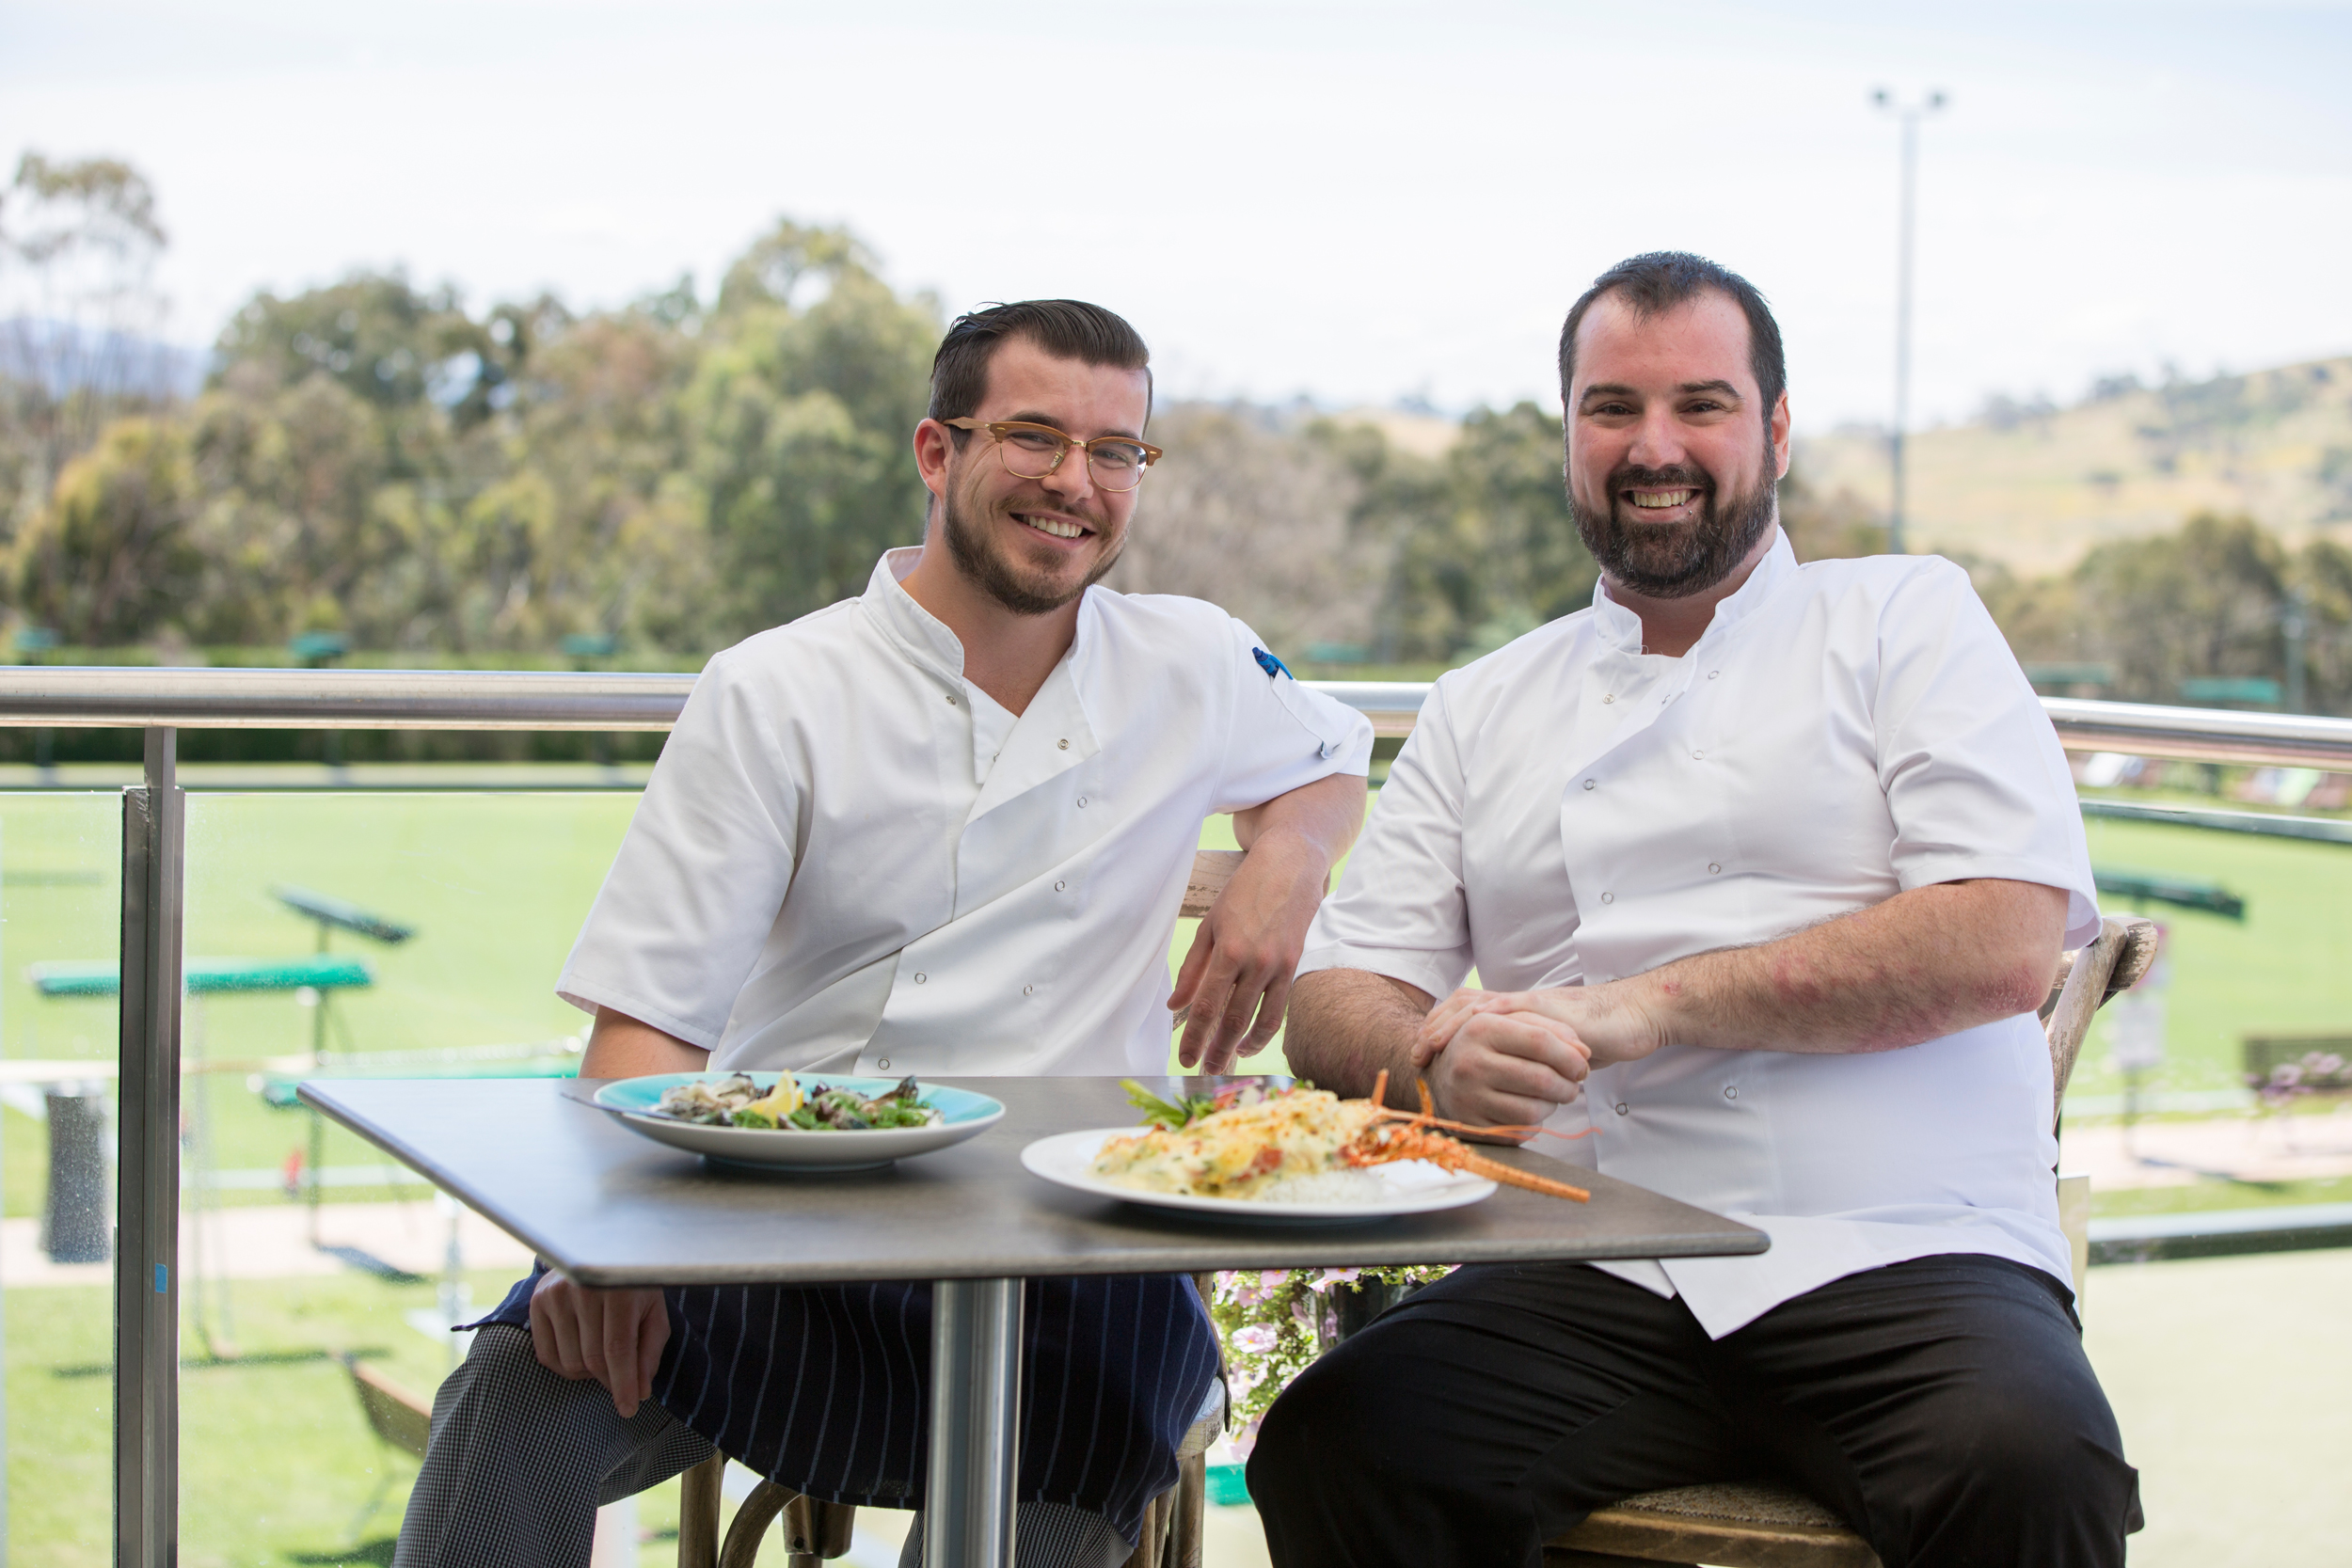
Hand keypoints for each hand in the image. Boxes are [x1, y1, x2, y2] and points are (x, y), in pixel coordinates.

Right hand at [529, 1271, 669, 1418]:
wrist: (602, 1252)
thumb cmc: (634, 1287)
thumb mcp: (654, 1313)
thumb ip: (649, 1352)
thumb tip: (640, 1391)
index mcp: (618, 1288)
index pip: (617, 1348)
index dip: (623, 1383)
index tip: (628, 1409)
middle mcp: (583, 1288)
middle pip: (593, 1359)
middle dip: (610, 1380)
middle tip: (622, 1381)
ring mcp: (555, 1293)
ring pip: (570, 1361)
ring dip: (589, 1373)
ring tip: (604, 1357)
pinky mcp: (537, 1301)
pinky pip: (547, 1355)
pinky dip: (566, 1366)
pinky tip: (581, 1353)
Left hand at [1169, 830, 1330, 1074]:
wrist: (1290, 867)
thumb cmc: (1244, 892)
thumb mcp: (1210, 925)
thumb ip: (1192, 969)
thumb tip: (1175, 1005)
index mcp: (1228, 951)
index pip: (1206, 1006)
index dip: (1194, 1037)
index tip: (1185, 1058)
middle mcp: (1255, 963)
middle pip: (1232, 1020)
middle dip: (1217, 1050)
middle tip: (1205, 1070)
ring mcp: (1278, 966)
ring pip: (1260, 1020)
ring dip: (1243, 1047)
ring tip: (1229, 1061)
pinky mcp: (1294, 966)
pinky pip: (1280, 1008)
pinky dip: (1265, 1030)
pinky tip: (1251, 1039)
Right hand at [1411, 990, 1593, 1133]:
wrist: (1439, 1077)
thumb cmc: (1484, 1046)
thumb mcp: (1508, 1024)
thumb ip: (1548, 1028)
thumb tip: (1584, 1052)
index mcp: (1479, 1028)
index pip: (1540, 1041)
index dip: (1570, 1056)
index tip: (1583, 1064)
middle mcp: (1469, 1062)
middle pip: (1541, 1079)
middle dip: (1568, 1085)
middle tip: (1573, 1084)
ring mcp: (1467, 1097)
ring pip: (1534, 1110)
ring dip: (1553, 1105)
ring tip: (1552, 1095)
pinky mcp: (1471, 1125)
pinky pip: (1520, 1130)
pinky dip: (1534, 1122)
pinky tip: (1529, 1108)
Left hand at [1416, 982, 1663, 1073]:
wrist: (1635, 1015)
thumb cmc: (1600, 1034)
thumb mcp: (1557, 1049)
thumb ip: (1535, 1058)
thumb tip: (1520, 1085)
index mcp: (1519, 1012)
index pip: (1469, 1013)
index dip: (1443, 1029)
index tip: (1422, 1053)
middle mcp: (1520, 1003)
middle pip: (1464, 1006)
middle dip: (1436, 1028)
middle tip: (1417, 1052)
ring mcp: (1532, 1004)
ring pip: (1479, 1007)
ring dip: (1450, 1027)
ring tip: (1432, 1048)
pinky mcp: (1547, 1010)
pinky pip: (1510, 1013)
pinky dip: (1486, 1025)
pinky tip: (1471, 1038)